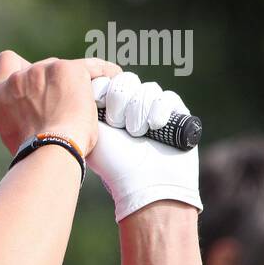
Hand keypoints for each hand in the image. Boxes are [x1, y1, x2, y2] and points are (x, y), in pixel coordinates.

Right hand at [0, 52, 122, 155]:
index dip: (21, 69)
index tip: (35, 83)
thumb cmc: (35, 152)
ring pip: (65, 68)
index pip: (7, 62)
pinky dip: (105, 73)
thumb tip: (32, 117)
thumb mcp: (14, 133)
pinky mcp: (68, 70)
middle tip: (66, 106)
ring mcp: (43, 70)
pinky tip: (114, 79)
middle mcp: (19, 78)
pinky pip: (92, 67)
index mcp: (0, 94)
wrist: (49, 151)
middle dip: (53, 83)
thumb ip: (18, 115)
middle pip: (41, 67)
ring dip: (74, 82)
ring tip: (89, 102)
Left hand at [86, 72, 201, 222]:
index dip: (105, 89)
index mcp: (108, 110)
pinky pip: (168, 97)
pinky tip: (155, 127)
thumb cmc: (113, 163)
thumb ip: (87, 104)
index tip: (101, 107)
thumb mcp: (92, 131)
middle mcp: (131, 108)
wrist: (144, 184)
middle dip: (121, 100)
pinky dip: (160, 110)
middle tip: (118, 123)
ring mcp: (154, 111)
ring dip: (139, 109)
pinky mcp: (177, 116)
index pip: (107, 80)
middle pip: (127, 80)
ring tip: (136, 133)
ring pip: (148, 88)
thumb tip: (87, 80)